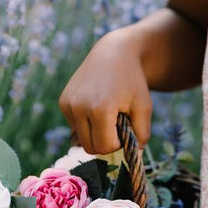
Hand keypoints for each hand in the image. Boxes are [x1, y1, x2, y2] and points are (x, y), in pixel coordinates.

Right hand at [58, 27, 152, 153]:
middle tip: (117, 122)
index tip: (125, 127)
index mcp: (99, 108)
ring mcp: (68, 104)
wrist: (113, 53)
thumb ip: (142, 133)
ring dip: (96, 132)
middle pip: (90, 147)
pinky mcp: (63, 102)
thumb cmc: (132, 80)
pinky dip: (87, 122)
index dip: (118, 142)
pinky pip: (75, 125)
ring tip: (107, 112)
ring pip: (81, 138)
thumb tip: (134, 154)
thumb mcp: (144, 106)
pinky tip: (97, 105)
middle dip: (106, 141)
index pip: (105, 147)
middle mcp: (79, 107)